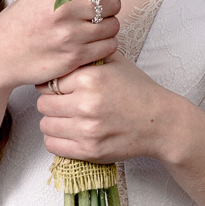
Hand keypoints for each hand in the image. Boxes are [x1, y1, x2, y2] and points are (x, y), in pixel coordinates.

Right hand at [0, 0, 127, 94]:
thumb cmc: (20, 23)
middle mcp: (64, 9)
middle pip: (114, 2)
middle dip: (111, 5)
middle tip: (100, 10)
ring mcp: (70, 35)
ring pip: (114, 25)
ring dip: (108, 26)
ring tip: (93, 28)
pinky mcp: (75, 57)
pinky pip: (109, 46)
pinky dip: (105, 44)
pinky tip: (92, 43)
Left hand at [35, 52, 182, 163]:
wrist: (160, 122)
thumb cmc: (138, 91)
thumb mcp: (115, 62)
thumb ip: (87, 55)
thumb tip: (59, 54)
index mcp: (90, 78)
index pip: (49, 82)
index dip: (52, 84)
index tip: (59, 88)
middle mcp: (86, 104)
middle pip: (44, 104)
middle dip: (51, 102)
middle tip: (62, 103)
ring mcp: (87, 130)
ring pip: (46, 125)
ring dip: (53, 121)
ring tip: (66, 118)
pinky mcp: (89, 150)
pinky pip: (53, 145)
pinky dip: (56, 139)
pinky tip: (68, 133)